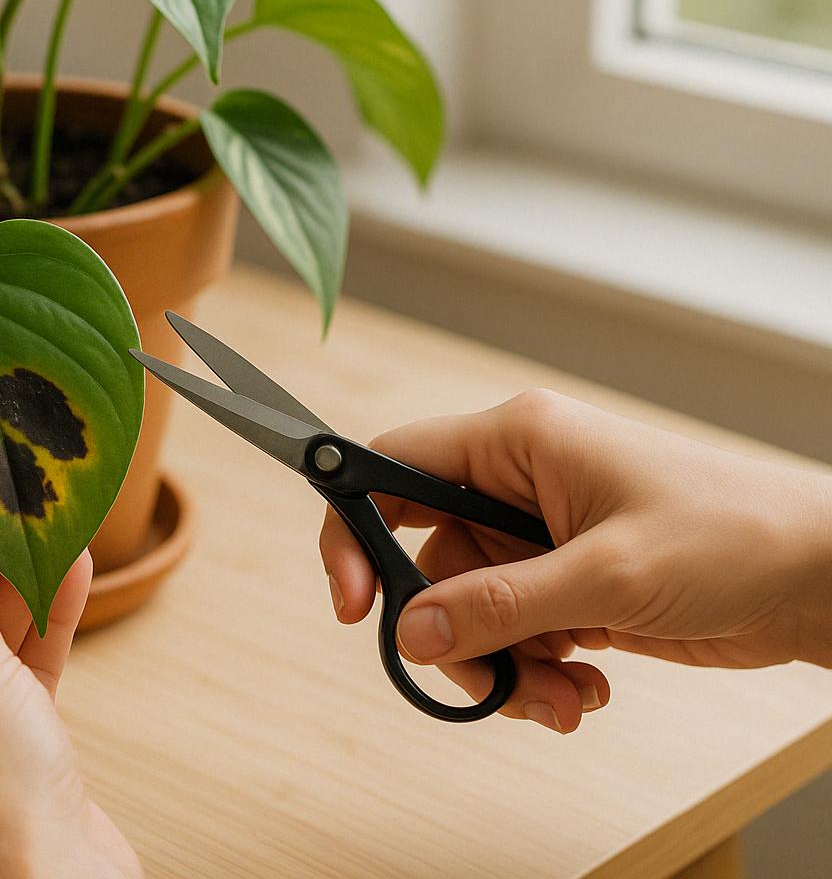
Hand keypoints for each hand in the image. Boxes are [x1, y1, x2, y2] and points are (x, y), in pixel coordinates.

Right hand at [321, 390, 831, 733]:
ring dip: (502, 665)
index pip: (390, 468)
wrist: (822, 578)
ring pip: (467, 608)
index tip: (353, 603)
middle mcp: (517, 482)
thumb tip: (410, 630)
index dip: (354, 529)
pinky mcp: (567, 581)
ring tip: (562, 697)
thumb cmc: (737, 535)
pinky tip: (586, 686)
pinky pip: (511, 632)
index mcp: (516, 442)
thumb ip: (500, 603)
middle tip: (486, 680)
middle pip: (426, 560)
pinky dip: (535, 671)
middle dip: (450, 631)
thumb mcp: (609, 575)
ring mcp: (541, 535)